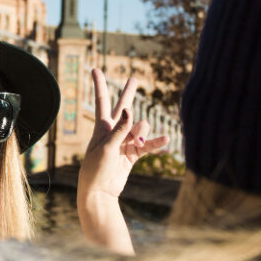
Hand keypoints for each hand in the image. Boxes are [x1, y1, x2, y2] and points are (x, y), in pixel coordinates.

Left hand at [79, 69, 168, 198]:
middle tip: (134, 79)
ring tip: (136, 140)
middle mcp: (114, 131)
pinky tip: (166, 139)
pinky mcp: (133, 154)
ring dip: (142, 131)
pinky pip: (148, 144)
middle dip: (129, 93)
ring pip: (141, 127)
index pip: (102, 100)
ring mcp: (125, 142)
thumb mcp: (106, 147)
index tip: (94, 68)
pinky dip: (156, 141)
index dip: (99, 84)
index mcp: (102, 126)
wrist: (99, 191)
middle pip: (124, 107)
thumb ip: (119, 129)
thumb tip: (128, 110)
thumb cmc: (96, 168)